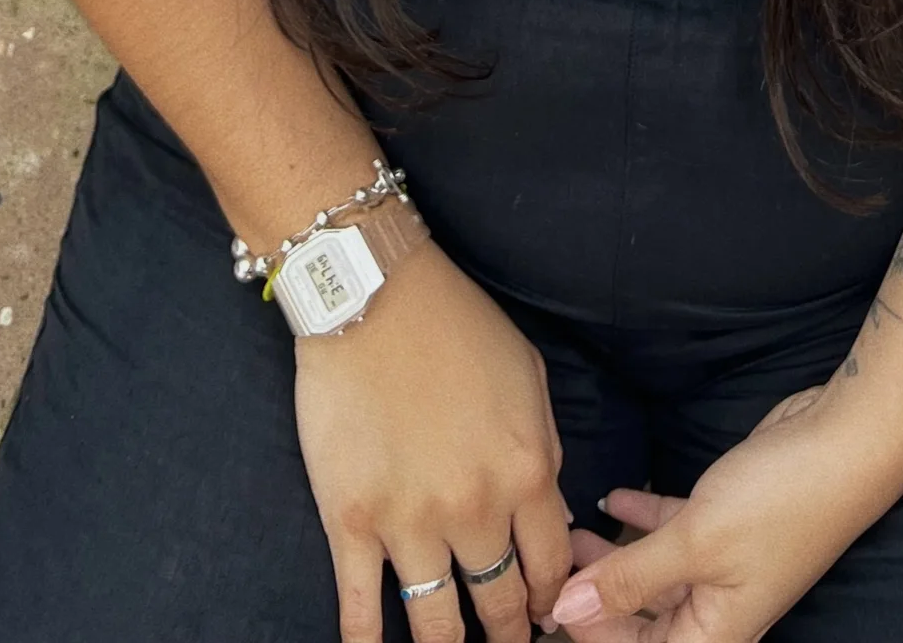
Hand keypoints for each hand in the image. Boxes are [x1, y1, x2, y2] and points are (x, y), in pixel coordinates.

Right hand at [292, 242, 569, 641]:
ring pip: (436, 621)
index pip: (551, 565)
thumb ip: (544, 450)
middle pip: (500, 602)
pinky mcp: (350, 522)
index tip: (545, 615)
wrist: (372, 293)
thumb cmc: (455, 324)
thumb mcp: (528, 377)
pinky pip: (360, 608)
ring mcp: (409, 522)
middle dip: (509, 633)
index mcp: (526, 471)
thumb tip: (548, 518)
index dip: (551, 599)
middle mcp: (474, 509)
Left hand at [547, 383, 902, 640]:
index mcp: (715, 634)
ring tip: (574, 529)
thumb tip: (566, 611)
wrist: (845, 445)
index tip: (551, 599)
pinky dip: (643, 518)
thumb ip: (629, 578)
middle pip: (644, 620)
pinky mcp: (728, 522)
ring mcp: (725, 564)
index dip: (593, 633)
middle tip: (556, 562)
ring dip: (616, 555)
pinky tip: (614, 497)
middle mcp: (720, 608)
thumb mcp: (695, 543)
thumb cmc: (778, 503)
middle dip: (598, 596)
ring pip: (656, 574)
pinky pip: (674, 532)